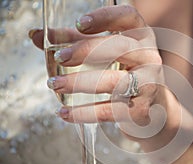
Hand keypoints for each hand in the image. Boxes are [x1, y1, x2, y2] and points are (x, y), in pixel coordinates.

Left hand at [29, 5, 181, 140]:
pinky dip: (85, 113)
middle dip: (87, 51)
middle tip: (59, 58)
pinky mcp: (142, 109)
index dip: (105, 17)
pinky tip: (65, 113)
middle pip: (120, 47)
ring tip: (55, 85)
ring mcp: (149, 84)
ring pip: (115, 81)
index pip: (129, 17)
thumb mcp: (106, 53)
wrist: (152, 108)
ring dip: (81, 83)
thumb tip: (36, 35)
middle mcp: (149, 57)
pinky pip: (111, 110)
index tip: (79, 23)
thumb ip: (75, 42)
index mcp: (140, 37)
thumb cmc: (125, 73)